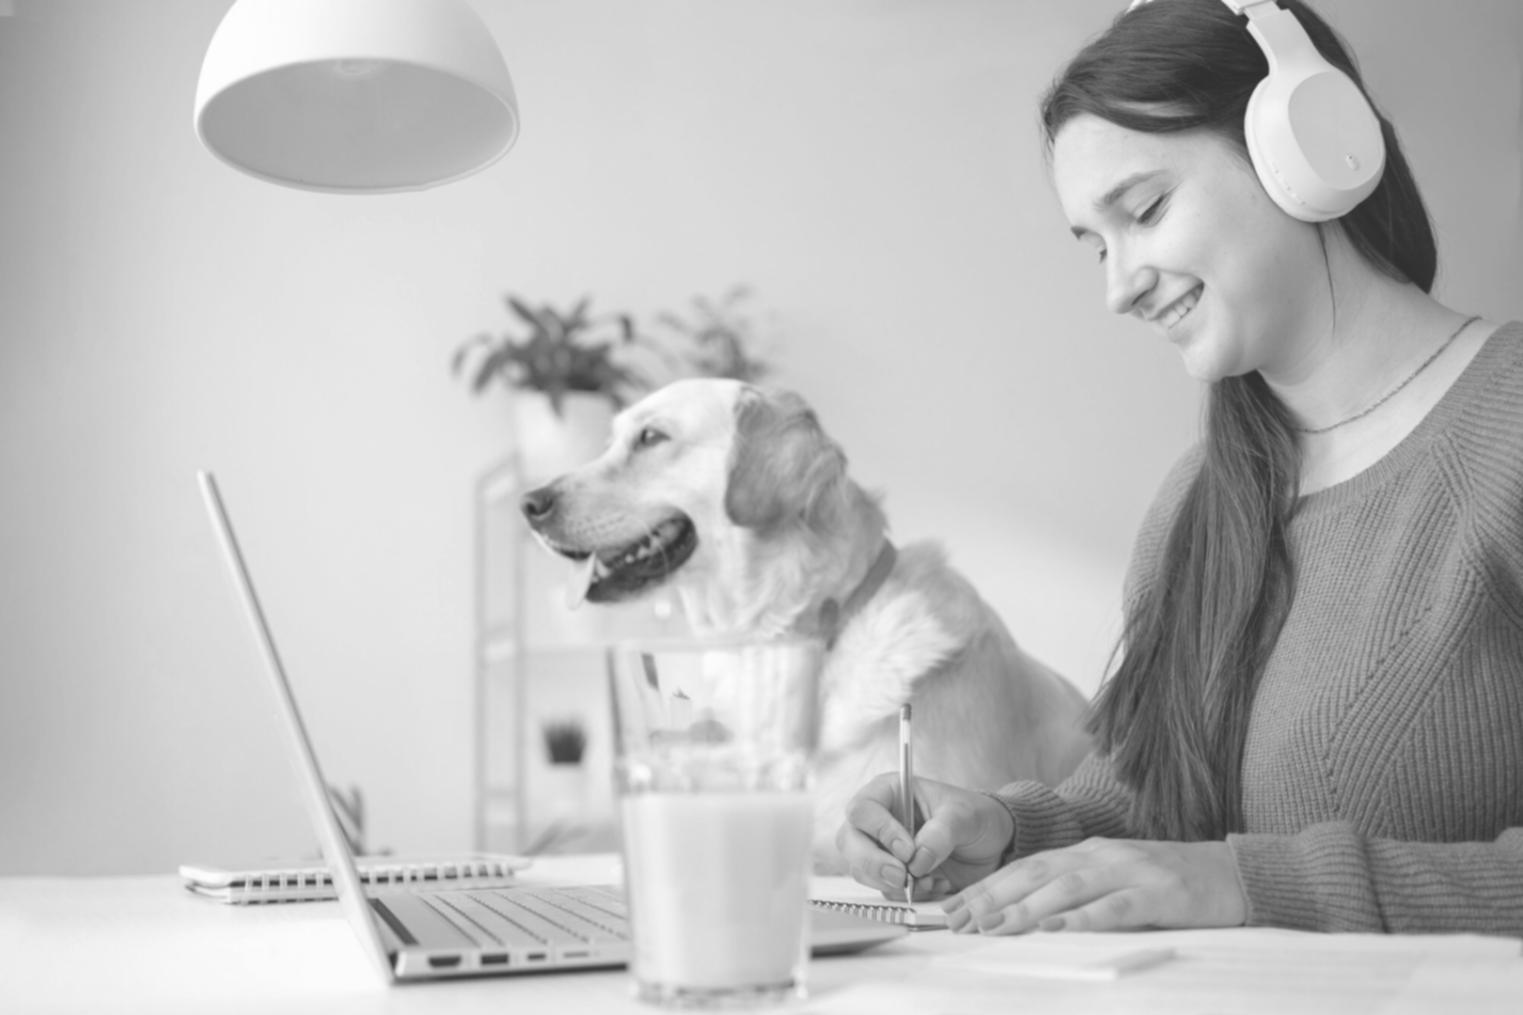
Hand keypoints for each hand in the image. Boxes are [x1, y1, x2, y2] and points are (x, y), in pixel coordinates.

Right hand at [834, 773, 1013, 899]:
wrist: (993, 844)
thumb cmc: (976, 816)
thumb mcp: (964, 816)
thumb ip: (940, 833)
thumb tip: (917, 861)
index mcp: (889, 792)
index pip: (863, 810)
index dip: (880, 832)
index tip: (908, 850)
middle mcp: (878, 820)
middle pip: (849, 842)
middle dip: (873, 864)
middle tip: (903, 877)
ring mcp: (881, 849)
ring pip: (860, 869)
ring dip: (891, 883)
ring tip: (928, 880)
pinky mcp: (892, 874)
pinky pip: (883, 889)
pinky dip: (905, 894)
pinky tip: (932, 885)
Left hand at [943, 837, 1247, 933]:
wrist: (1233, 874)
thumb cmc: (1170, 884)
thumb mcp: (1116, 881)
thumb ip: (1078, 892)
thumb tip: (1026, 918)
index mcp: (1088, 851)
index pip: (1027, 866)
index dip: (988, 886)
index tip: (954, 909)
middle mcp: (1102, 854)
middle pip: (1037, 872)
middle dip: (994, 897)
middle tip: (960, 921)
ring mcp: (1131, 871)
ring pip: (1068, 886)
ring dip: (1027, 908)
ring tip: (994, 927)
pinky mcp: (1159, 894)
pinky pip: (1115, 907)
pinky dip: (1082, 917)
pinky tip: (1056, 928)